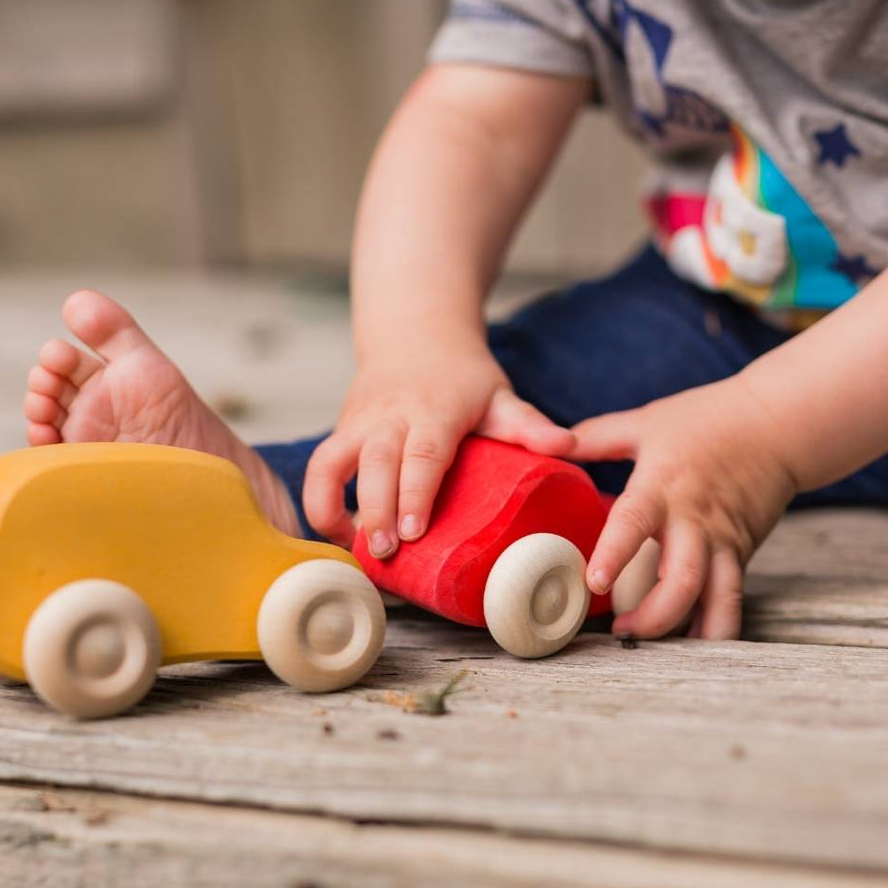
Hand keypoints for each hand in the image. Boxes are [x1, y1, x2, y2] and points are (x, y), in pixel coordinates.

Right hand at [305, 344, 573, 552]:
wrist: (415, 334)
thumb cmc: (463, 377)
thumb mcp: (500, 396)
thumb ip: (530, 425)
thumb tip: (568, 447)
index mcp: (434, 410)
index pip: (422, 453)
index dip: (415, 492)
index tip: (414, 531)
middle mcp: (390, 416)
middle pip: (375, 463)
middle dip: (374, 509)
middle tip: (383, 553)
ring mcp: (359, 423)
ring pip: (330, 463)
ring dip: (331, 507)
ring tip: (349, 549)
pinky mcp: (340, 431)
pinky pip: (319, 468)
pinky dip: (318, 502)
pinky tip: (336, 535)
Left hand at [572, 378, 796, 639]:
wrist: (776, 424)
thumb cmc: (708, 419)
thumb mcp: (646, 422)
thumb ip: (596, 436)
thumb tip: (551, 440)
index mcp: (663, 486)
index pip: (635, 523)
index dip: (615, 553)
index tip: (594, 582)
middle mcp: (694, 521)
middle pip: (682, 580)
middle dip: (653, 616)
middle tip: (621, 631)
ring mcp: (723, 542)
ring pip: (715, 600)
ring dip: (687, 633)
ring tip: (655, 648)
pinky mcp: (742, 554)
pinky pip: (731, 600)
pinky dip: (715, 628)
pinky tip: (695, 648)